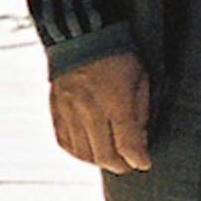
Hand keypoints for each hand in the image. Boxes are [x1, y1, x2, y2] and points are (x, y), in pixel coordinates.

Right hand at [49, 52, 152, 172]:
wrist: (82, 35)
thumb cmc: (118, 56)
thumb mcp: (140, 79)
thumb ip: (140, 113)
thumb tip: (140, 142)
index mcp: (115, 101)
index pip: (128, 145)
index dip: (139, 160)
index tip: (144, 163)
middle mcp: (90, 110)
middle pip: (105, 156)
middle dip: (121, 166)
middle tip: (129, 163)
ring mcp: (70, 112)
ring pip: (84, 154)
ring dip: (100, 161)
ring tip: (111, 156)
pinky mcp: (56, 111)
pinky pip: (65, 143)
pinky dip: (79, 152)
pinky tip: (90, 149)